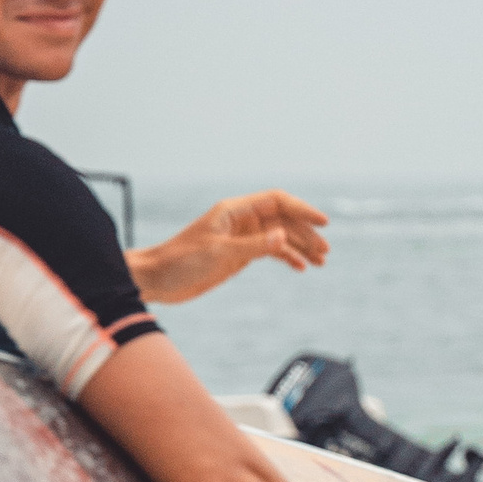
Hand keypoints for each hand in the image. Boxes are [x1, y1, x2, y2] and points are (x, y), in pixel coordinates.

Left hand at [127, 188, 329, 306]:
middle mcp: (240, 220)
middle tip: (325, 252)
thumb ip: (252, 246)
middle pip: (283, 220)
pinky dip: (286, 257)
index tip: (323, 223)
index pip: (277, 202)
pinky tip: (300, 267)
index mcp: (234, 211)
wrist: (157, 279)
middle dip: (305, 233)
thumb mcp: (218, 253)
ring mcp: (241, 237)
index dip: (302, 209)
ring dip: (300, 247)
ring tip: (320, 262)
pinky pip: (269, 251)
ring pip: (279, 236)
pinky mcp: (238, 255)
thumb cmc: (180, 261)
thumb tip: (283, 237)